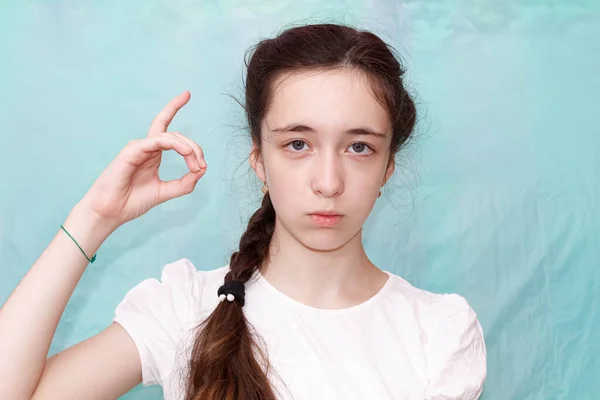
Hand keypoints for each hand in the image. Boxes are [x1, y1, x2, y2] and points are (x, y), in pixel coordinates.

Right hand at [78, 91, 206, 227]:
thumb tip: (202, 170)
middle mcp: (145, 147)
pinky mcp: (131, 151)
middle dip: (194, 148)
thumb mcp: (165, 191)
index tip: (187, 94)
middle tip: (202, 166)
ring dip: (188, 149)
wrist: (111, 212)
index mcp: (152, 153)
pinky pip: (158, 141)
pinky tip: (186, 153)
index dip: (174, 107)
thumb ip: (184, 183)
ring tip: (197, 165)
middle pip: (176, 135)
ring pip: (169, 136)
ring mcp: (138, 148)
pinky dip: (176, 145)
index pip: (166, 127)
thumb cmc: (132, 201)